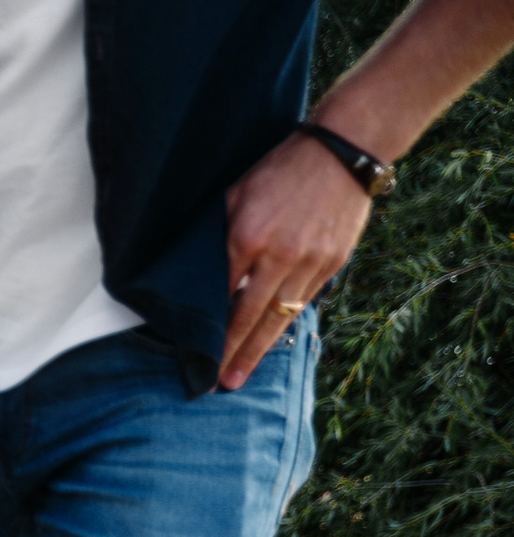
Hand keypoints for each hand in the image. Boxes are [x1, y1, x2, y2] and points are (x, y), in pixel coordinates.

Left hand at [217, 131, 372, 389]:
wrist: (345, 151)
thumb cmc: (282, 168)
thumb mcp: (237, 194)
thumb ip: (218, 233)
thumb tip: (198, 270)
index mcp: (247, 238)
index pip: (219, 295)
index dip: (205, 326)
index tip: (191, 351)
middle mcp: (278, 257)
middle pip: (247, 318)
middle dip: (228, 354)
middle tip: (213, 384)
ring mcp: (309, 263)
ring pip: (278, 318)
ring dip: (256, 350)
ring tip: (238, 376)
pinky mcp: (333, 264)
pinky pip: (303, 302)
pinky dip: (284, 323)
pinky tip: (269, 340)